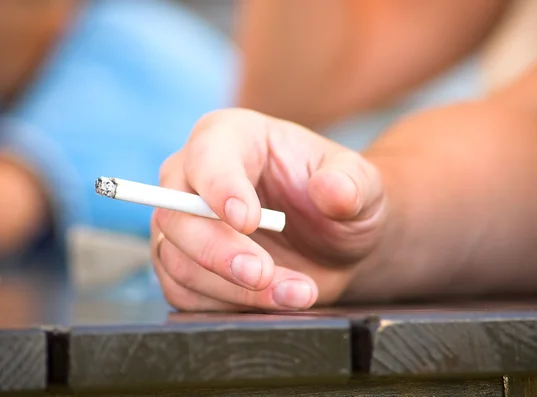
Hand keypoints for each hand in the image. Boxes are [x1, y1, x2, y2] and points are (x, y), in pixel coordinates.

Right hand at [151, 108, 385, 310]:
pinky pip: (183, 293)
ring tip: (295, 293)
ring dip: (232, 288)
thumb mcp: (360, 183)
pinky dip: (226, 306)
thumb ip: (350, 182)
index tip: (248, 220)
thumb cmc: (340, 199)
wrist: (335, 243)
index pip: (208, 157)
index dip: (220, 189)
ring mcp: (186, 225)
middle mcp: (196, 178)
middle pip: (177, 214)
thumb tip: (332, 191)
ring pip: (177, 261)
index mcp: (231, 137)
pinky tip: (273, 301)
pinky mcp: (187, 266)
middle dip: (217, 251)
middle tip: (261, 273)